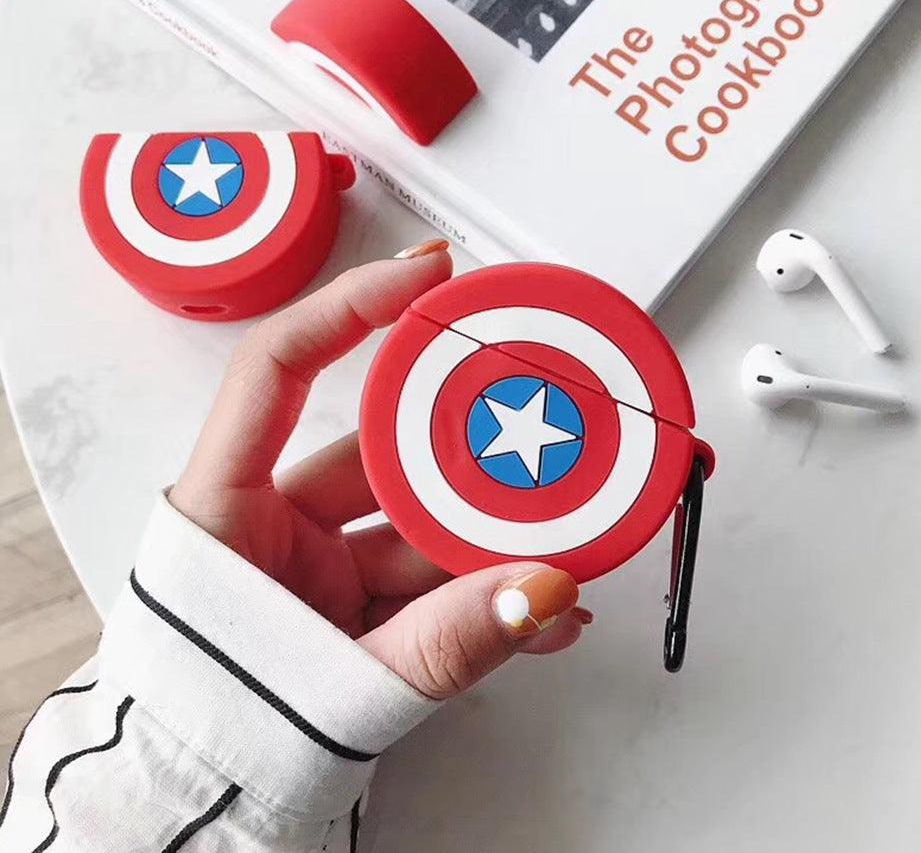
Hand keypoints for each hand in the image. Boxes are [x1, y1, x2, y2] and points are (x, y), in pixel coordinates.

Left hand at [169, 242, 590, 699]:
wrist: (207, 808)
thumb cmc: (222, 731)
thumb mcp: (336, 683)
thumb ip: (445, 641)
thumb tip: (542, 591)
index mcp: (228, 508)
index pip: (280, 367)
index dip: (349, 308)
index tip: (424, 277)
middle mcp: (275, 523)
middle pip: (382, 454)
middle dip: (465, 454)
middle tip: (533, 428)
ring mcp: (319, 564)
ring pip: (418, 523)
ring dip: (489, 537)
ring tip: (558, 538)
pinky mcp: (355, 604)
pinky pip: (428, 579)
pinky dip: (483, 591)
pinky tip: (539, 604)